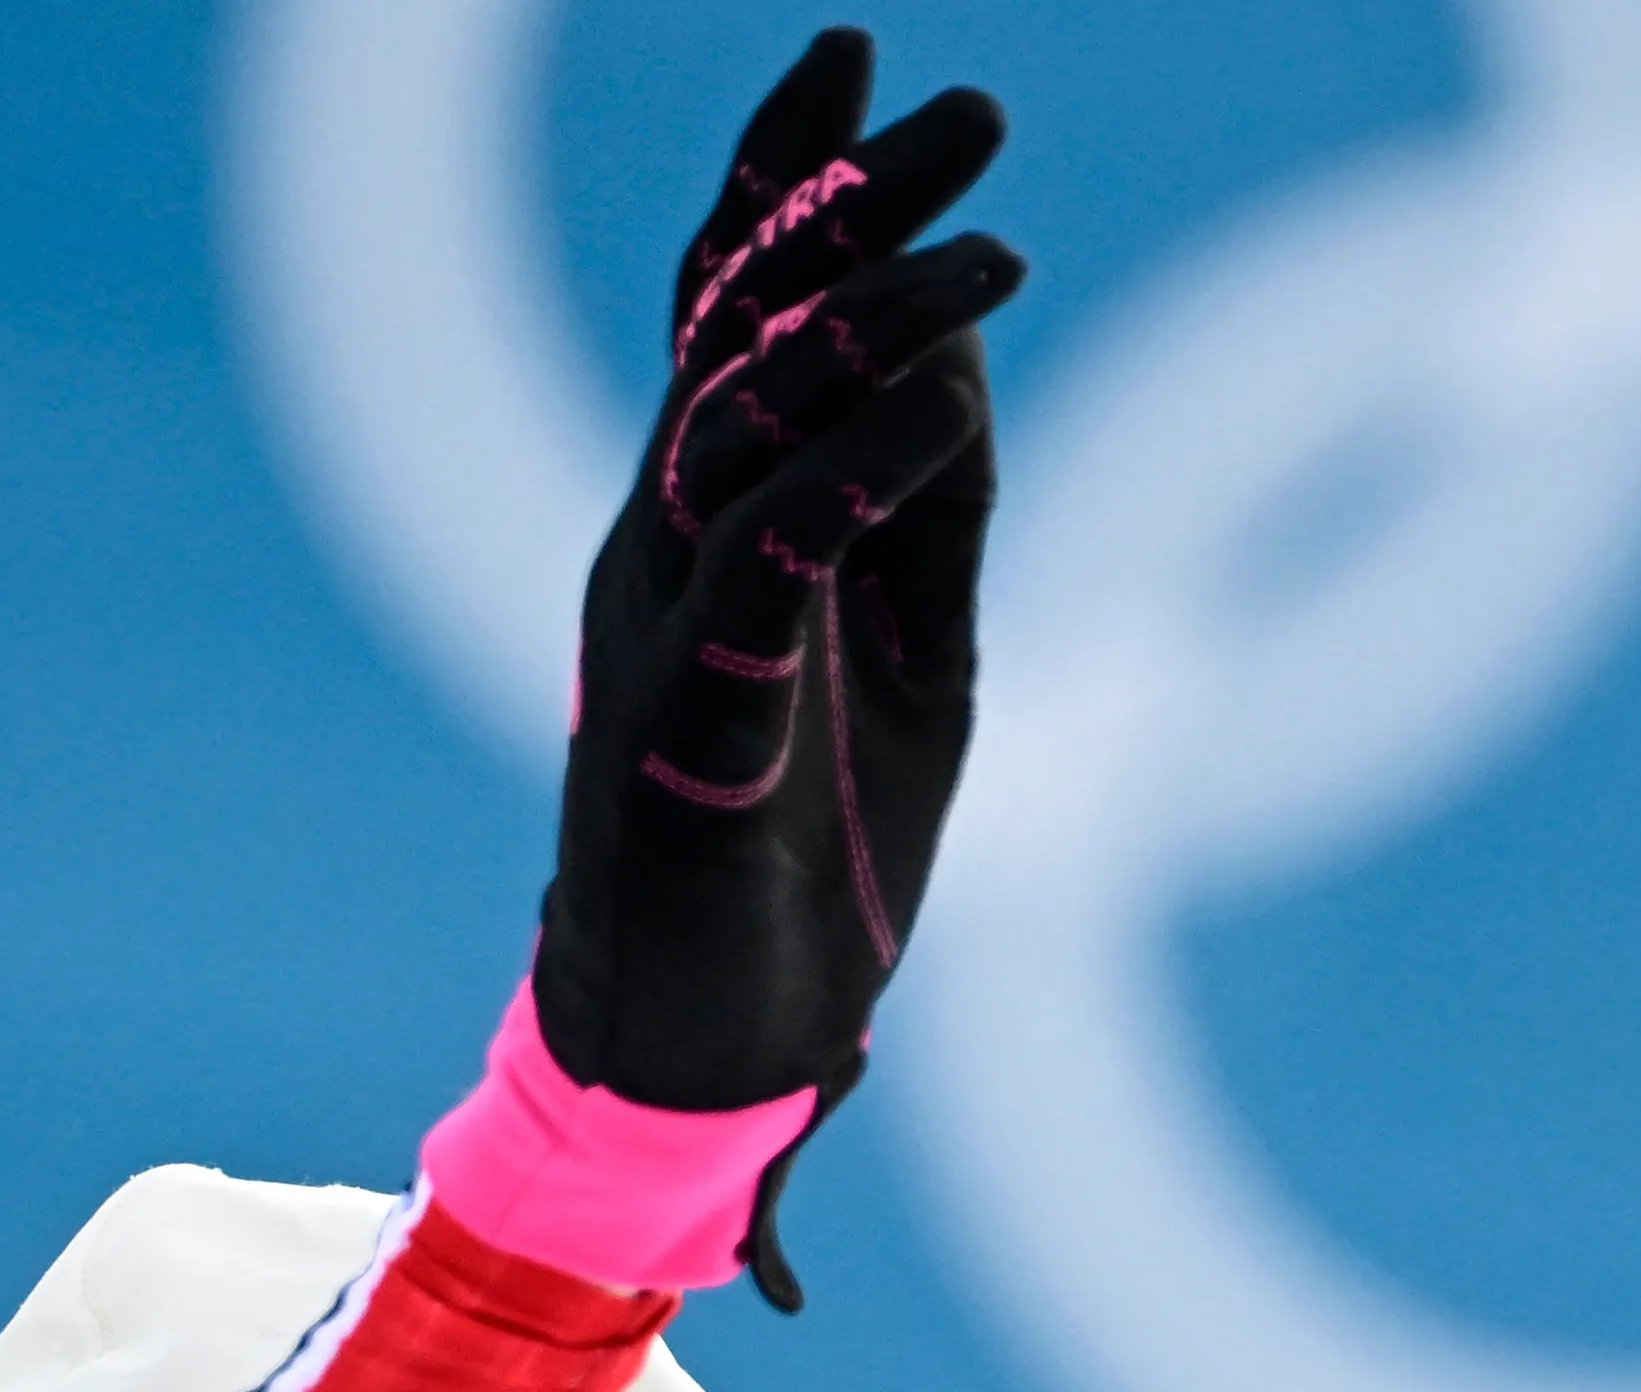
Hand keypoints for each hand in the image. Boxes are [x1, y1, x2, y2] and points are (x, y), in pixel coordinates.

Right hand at [534, 28, 1022, 1308]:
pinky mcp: (686, 722)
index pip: (730, 305)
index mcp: (707, 516)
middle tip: (960, 107)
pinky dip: (843, 483)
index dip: (789, 176)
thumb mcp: (917, 654)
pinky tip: (920, 415)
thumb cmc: (816, 847)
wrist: (717, 1044)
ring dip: (863, 326)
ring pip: (742, 426)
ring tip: (980, 247)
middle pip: (735, 327)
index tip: (866, 58)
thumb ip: (930, 514)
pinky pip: (761, 572)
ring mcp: (659, 625)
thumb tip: (960, 369)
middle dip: (842, 205)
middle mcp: (659, 540)